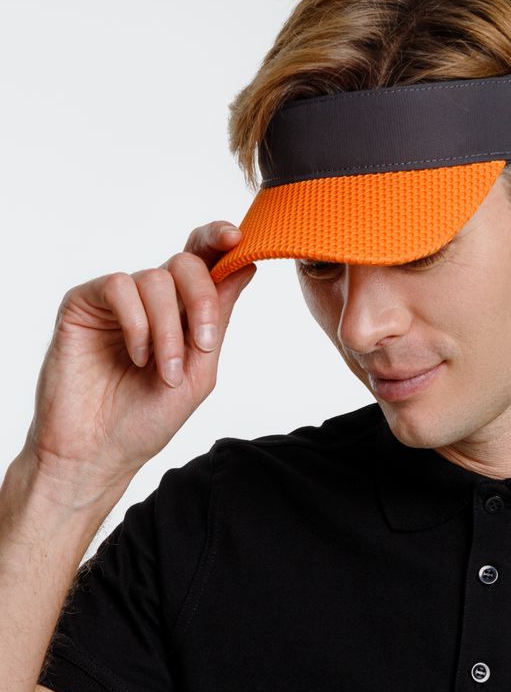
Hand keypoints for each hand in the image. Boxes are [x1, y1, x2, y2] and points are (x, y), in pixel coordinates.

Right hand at [18, 222, 254, 502]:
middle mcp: (152, 298)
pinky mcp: (84, 303)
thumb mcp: (201, 369)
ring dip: (169, 330)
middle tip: (206, 344)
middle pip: (186, 262)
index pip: (204, 259)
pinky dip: (137, 324)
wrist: (98, 454)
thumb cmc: (147, 418)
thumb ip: (221, 318)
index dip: (220, 239)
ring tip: (165, 372)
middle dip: (203, 300)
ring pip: (156, 279)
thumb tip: (245, 266)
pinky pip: (119, 286)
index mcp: (182, 309)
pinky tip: (136, 357)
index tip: (238, 238)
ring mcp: (118, 299)